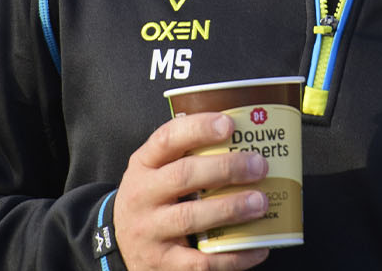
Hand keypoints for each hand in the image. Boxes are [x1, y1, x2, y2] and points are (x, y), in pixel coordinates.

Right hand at [112, 112, 271, 270]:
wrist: (121, 245)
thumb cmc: (151, 200)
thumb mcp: (155, 171)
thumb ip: (185, 155)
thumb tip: (242, 138)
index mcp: (143, 165)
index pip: (167, 139)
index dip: (198, 129)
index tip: (228, 124)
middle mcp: (142, 196)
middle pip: (183, 176)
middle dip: (225, 169)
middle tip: (258, 166)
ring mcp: (150, 232)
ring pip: (191, 217)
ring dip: (230, 209)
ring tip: (260, 202)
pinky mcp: (164, 263)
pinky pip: (202, 261)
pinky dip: (234, 257)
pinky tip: (258, 247)